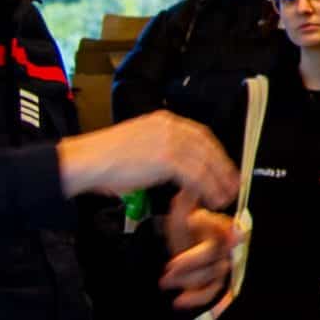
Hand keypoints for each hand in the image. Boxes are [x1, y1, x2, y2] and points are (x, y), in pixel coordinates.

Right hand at [56, 111, 236, 208]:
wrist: (87, 161)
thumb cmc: (104, 160)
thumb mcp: (137, 145)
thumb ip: (159, 151)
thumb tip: (176, 168)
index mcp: (163, 121)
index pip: (200, 134)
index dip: (215, 152)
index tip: (223, 166)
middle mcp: (169, 127)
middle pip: (207, 146)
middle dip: (223, 167)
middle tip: (232, 183)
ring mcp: (169, 141)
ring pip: (205, 162)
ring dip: (218, 182)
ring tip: (224, 197)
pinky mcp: (167, 159)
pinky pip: (196, 175)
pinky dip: (206, 189)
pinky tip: (209, 199)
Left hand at [160, 197, 239, 311]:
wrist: (178, 245)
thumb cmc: (184, 227)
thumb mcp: (182, 211)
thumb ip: (188, 200)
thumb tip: (191, 185)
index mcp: (220, 227)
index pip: (225, 231)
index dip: (221, 234)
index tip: (203, 240)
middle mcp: (224, 247)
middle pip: (217, 258)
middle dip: (192, 263)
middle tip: (171, 266)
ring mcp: (220, 265)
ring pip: (213, 276)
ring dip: (188, 280)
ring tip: (166, 279)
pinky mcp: (213, 282)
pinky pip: (212, 292)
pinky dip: (197, 298)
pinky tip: (180, 299)